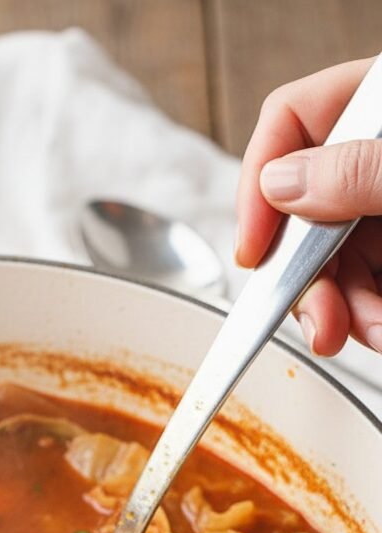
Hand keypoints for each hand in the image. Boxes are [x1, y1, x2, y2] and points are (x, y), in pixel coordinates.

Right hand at [236, 57, 381, 357]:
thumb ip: (360, 169)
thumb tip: (281, 185)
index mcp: (378, 106)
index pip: (290, 121)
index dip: (260, 184)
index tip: (254, 251)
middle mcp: (375, 155)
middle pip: (304, 209)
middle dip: (306, 277)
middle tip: (318, 324)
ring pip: (334, 260)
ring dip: (341, 310)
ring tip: (372, 334)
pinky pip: (366, 285)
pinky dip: (367, 317)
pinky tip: (380, 330)